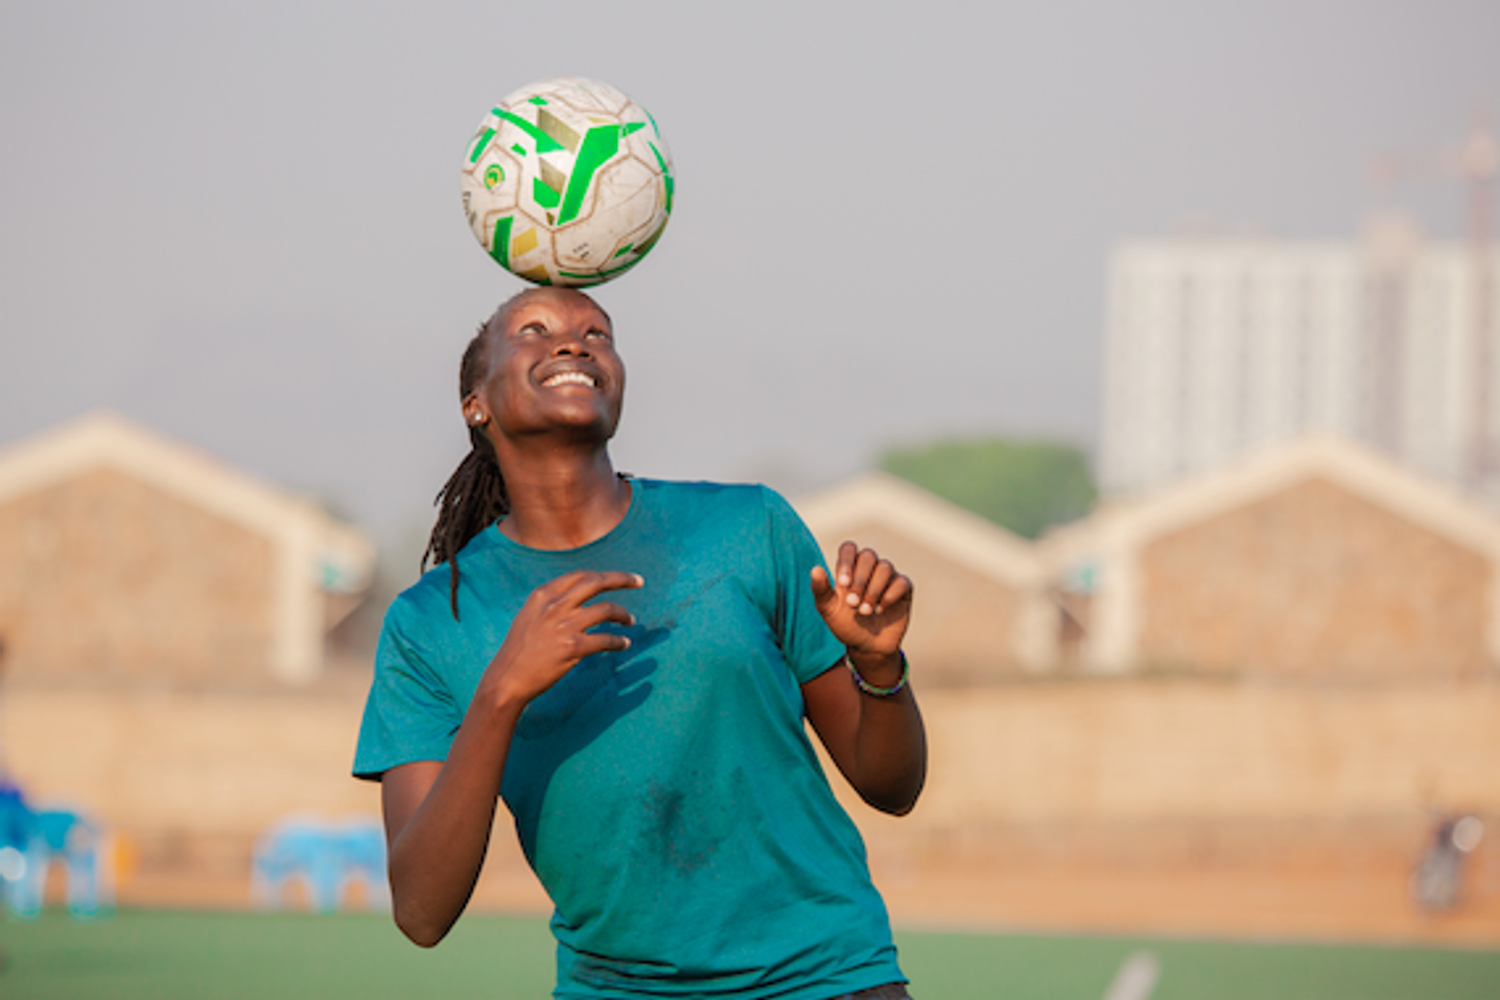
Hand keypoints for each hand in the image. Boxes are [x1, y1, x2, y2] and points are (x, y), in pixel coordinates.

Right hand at [482, 569, 642, 706]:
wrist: (507, 678)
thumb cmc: (519, 650)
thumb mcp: (529, 615)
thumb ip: (552, 602)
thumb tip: (578, 595)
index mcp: (543, 594)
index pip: (580, 575)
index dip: (604, 574)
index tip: (621, 577)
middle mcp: (554, 605)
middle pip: (596, 582)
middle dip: (622, 579)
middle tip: (639, 582)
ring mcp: (564, 626)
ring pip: (606, 609)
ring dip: (623, 614)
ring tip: (631, 621)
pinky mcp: (573, 648)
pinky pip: (606, 640)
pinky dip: (619, 642)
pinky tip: (624, 644)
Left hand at [810, 541, 911, 658]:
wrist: (866, 646)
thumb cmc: (845, 624)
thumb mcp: (828, 609)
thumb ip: (821, 590)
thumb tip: (815, 569)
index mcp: (850, 568)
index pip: (849, 548)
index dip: (847, 562)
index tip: (842, 584)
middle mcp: (870, 568)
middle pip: (868, 555)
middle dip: (860, 580)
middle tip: (852, 603)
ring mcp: (888, 577)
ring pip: (885, 567)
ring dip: (873, 591)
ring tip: (865, 611)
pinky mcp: (903, 588)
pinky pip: (901, 582)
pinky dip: (889, 596)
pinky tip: (880, 610)